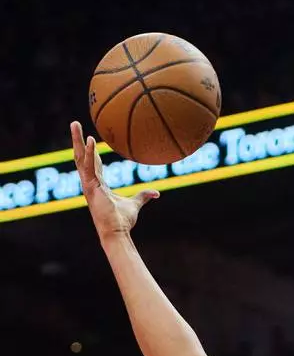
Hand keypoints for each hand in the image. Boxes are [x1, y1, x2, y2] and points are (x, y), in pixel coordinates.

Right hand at [71, 121, 158, 238]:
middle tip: (75, 123)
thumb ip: (144, 196)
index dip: (90, 151)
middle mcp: (89, 182)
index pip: (92, 163)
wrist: (117, 232)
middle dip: (77, 140)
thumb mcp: (135, 204)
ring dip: (77, 140)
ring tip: (75, 124)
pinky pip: (89, 167)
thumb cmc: (122, 221)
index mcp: (97, 184)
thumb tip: (157, 193)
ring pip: (80, 157)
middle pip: (81, 156)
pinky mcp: (90, 187)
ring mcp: (88, 184)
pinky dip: (89, 153)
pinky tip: (90, 140)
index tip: (89, 139)